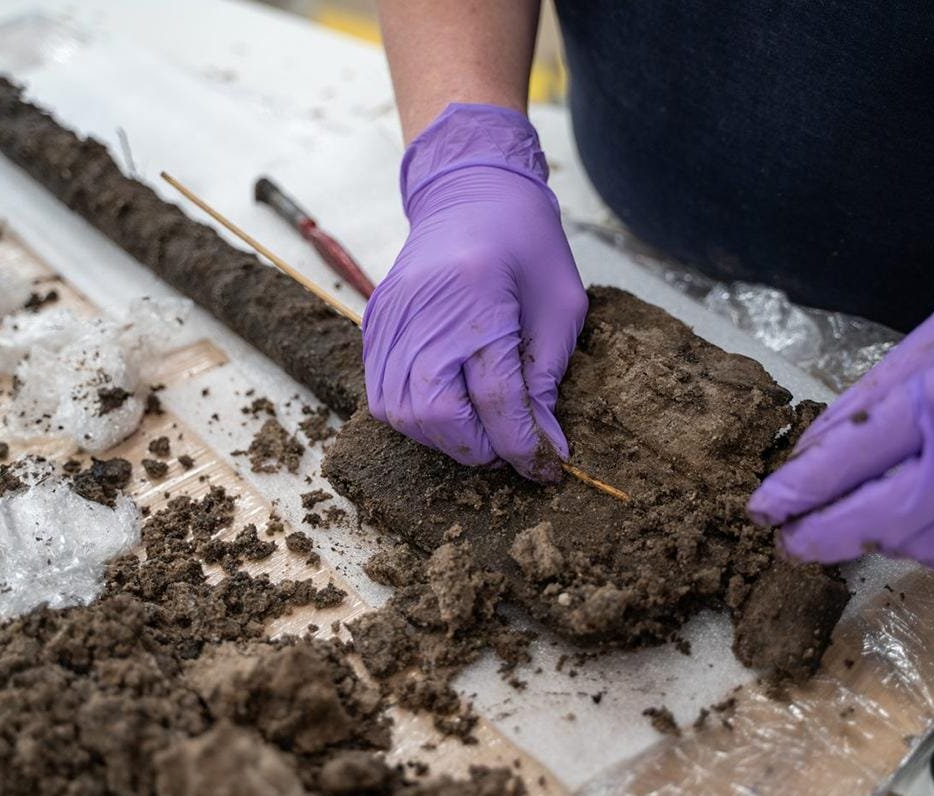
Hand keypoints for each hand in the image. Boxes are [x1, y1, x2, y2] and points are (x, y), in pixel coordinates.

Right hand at [363, 103, 586, 479]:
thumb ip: (546, 377)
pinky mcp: (374, 324)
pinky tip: (449, 408)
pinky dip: (415, 416)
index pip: (496, 397)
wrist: (470, 189)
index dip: (523, 444)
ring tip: (482, 431)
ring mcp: (389, 317)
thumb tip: (541, 444)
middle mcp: (423, 309)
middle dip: (478, 447)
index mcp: (477, 296)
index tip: (547, 467)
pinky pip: (381, 394)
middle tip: (511, 447)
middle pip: (437, 414)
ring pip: (402, 414)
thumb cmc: (526, 242)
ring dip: (445, 438)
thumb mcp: (559, 306)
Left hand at [749, 239, 933, 573]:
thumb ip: (873, 397)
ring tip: (860, 522)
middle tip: (790, 541)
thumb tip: (811, 453)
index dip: (799, 490)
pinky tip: (924, 525)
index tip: (761, 509)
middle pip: (885, 517)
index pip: (855, 456)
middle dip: (826, 535)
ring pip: (927, 547)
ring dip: (880, 541)